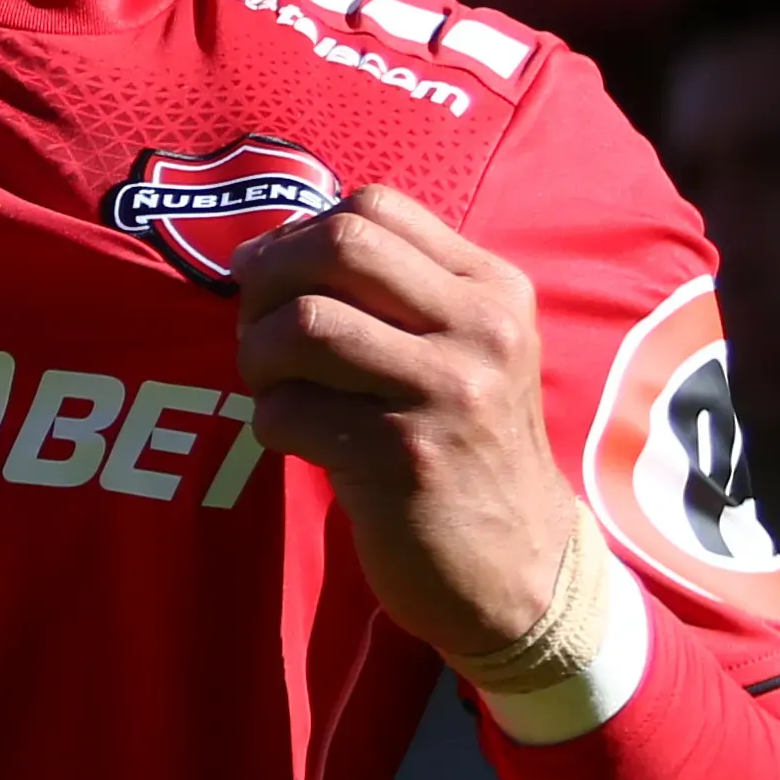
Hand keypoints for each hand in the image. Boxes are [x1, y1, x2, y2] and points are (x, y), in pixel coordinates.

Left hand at [224, 186, 590, 663]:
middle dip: (268, 281)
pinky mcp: (404, 459)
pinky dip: (269, 421)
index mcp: (494, 289)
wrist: (523, 571)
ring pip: (304, 325)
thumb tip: (271, 246)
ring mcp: (446, 393)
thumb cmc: (468, 450)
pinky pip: (289, 411)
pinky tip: (296, 441)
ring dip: (258, 355)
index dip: (301, 233)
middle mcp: (480, 329)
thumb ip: (397, 293)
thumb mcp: (467, 352)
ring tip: (271, 386)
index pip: (375, 208)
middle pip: (338, 246)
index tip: (272, 277)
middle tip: (255, 327)